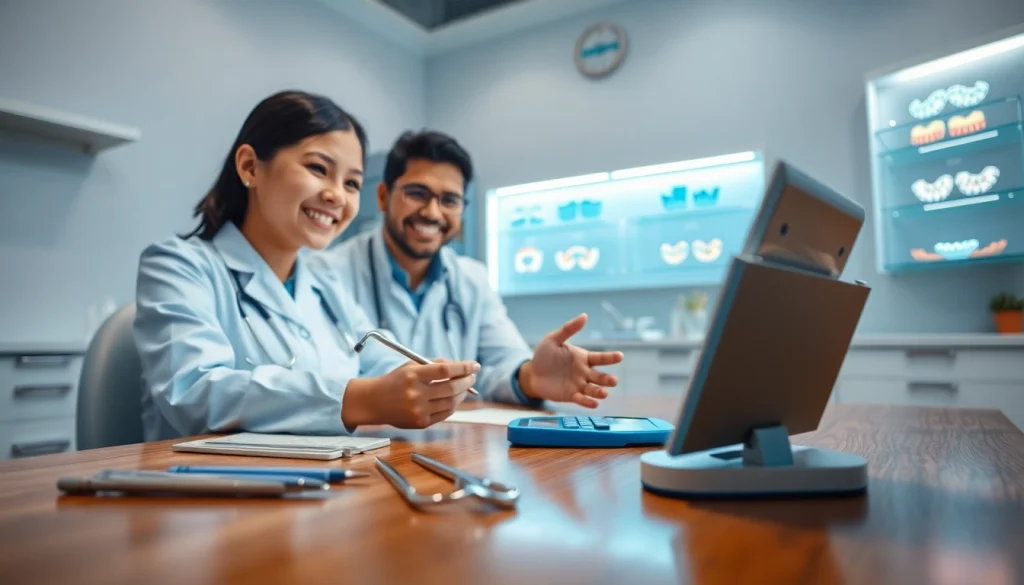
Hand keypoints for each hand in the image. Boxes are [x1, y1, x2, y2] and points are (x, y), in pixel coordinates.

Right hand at [342, 360, 479, 428]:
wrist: (373, 402)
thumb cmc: (395, 381)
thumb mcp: (411, 366)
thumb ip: (434, 364)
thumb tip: (461, 367)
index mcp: (412, 376)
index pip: (445, 370)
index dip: (463, 367)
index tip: (475, 365)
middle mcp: (415, 394)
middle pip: (451, 388)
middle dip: (467, 381)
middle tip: (473, 376)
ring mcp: (418, 410)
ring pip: (451, 403)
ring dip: (462, 394)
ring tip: (465, 387)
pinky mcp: (420, 423)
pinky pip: (444, 414)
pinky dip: (453, 405)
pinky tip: (455, 398)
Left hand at [520, 313, 623, 407]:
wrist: (532, 373)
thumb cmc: (544, 355)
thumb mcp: (553, 339)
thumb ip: (568, 329)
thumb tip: (584, 316)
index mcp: (583, 357)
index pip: (600, 357)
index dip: (610, 357)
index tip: (620, 356)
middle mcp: (584, 372)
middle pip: (601, 376)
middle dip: (608, 379)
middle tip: (613, 381)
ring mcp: (579, 385)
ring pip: (594, 389)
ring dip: (600, 392)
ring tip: (604, 393)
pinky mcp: (571, 396)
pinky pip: (582, 400)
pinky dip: (588, 402)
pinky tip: (594, 403)